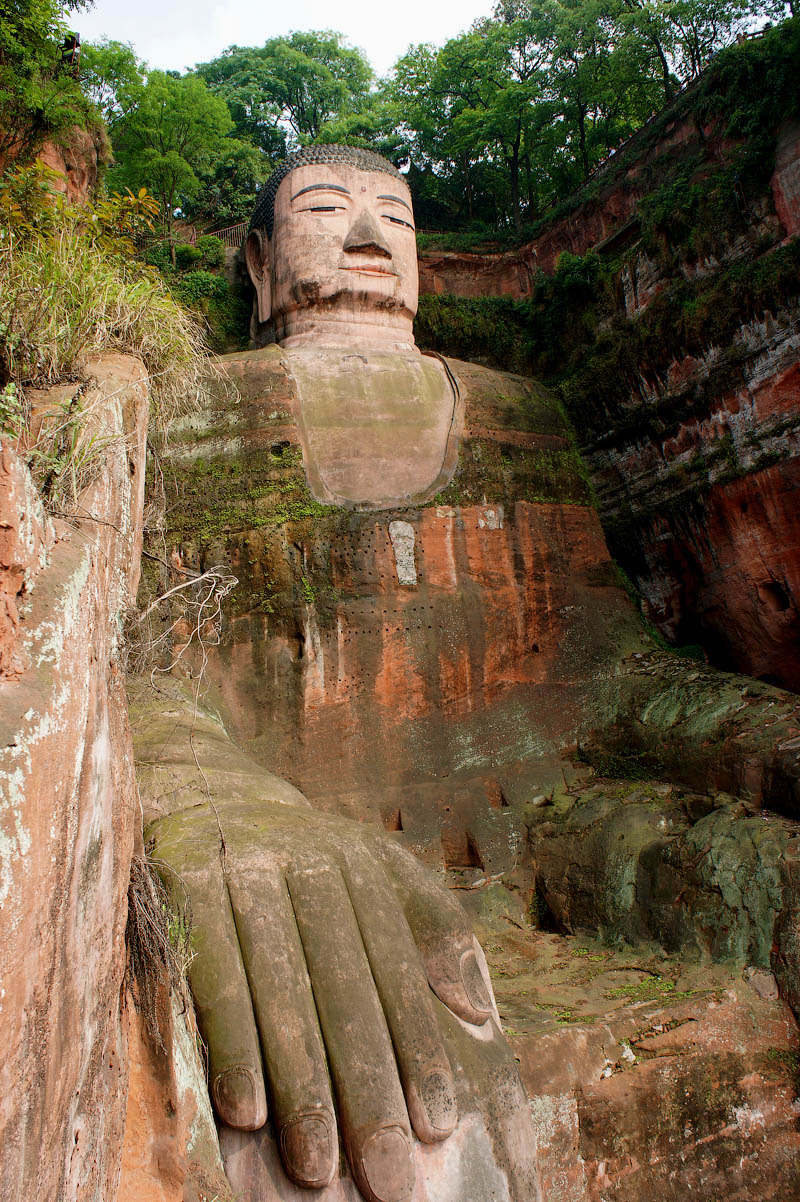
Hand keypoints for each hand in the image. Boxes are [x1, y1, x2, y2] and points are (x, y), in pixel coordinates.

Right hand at [147, 799, 495, 1201]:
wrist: (206, 792)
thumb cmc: (307, 857)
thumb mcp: (378, 869)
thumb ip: (432, 929)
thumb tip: (476, 1010)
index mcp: (361, 867)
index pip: (396, 971)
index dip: (419, 1049)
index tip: (438, 1126)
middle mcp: (309, 866)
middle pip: (344, 991)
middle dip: (368, 1089)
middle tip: (389, 1176)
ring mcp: (245, 875)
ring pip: (281, 994)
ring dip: (301, 1085)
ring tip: (319, 1167)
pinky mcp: (188, 889)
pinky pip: (213, 978)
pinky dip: (233, 1044)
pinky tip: (247, 1111)